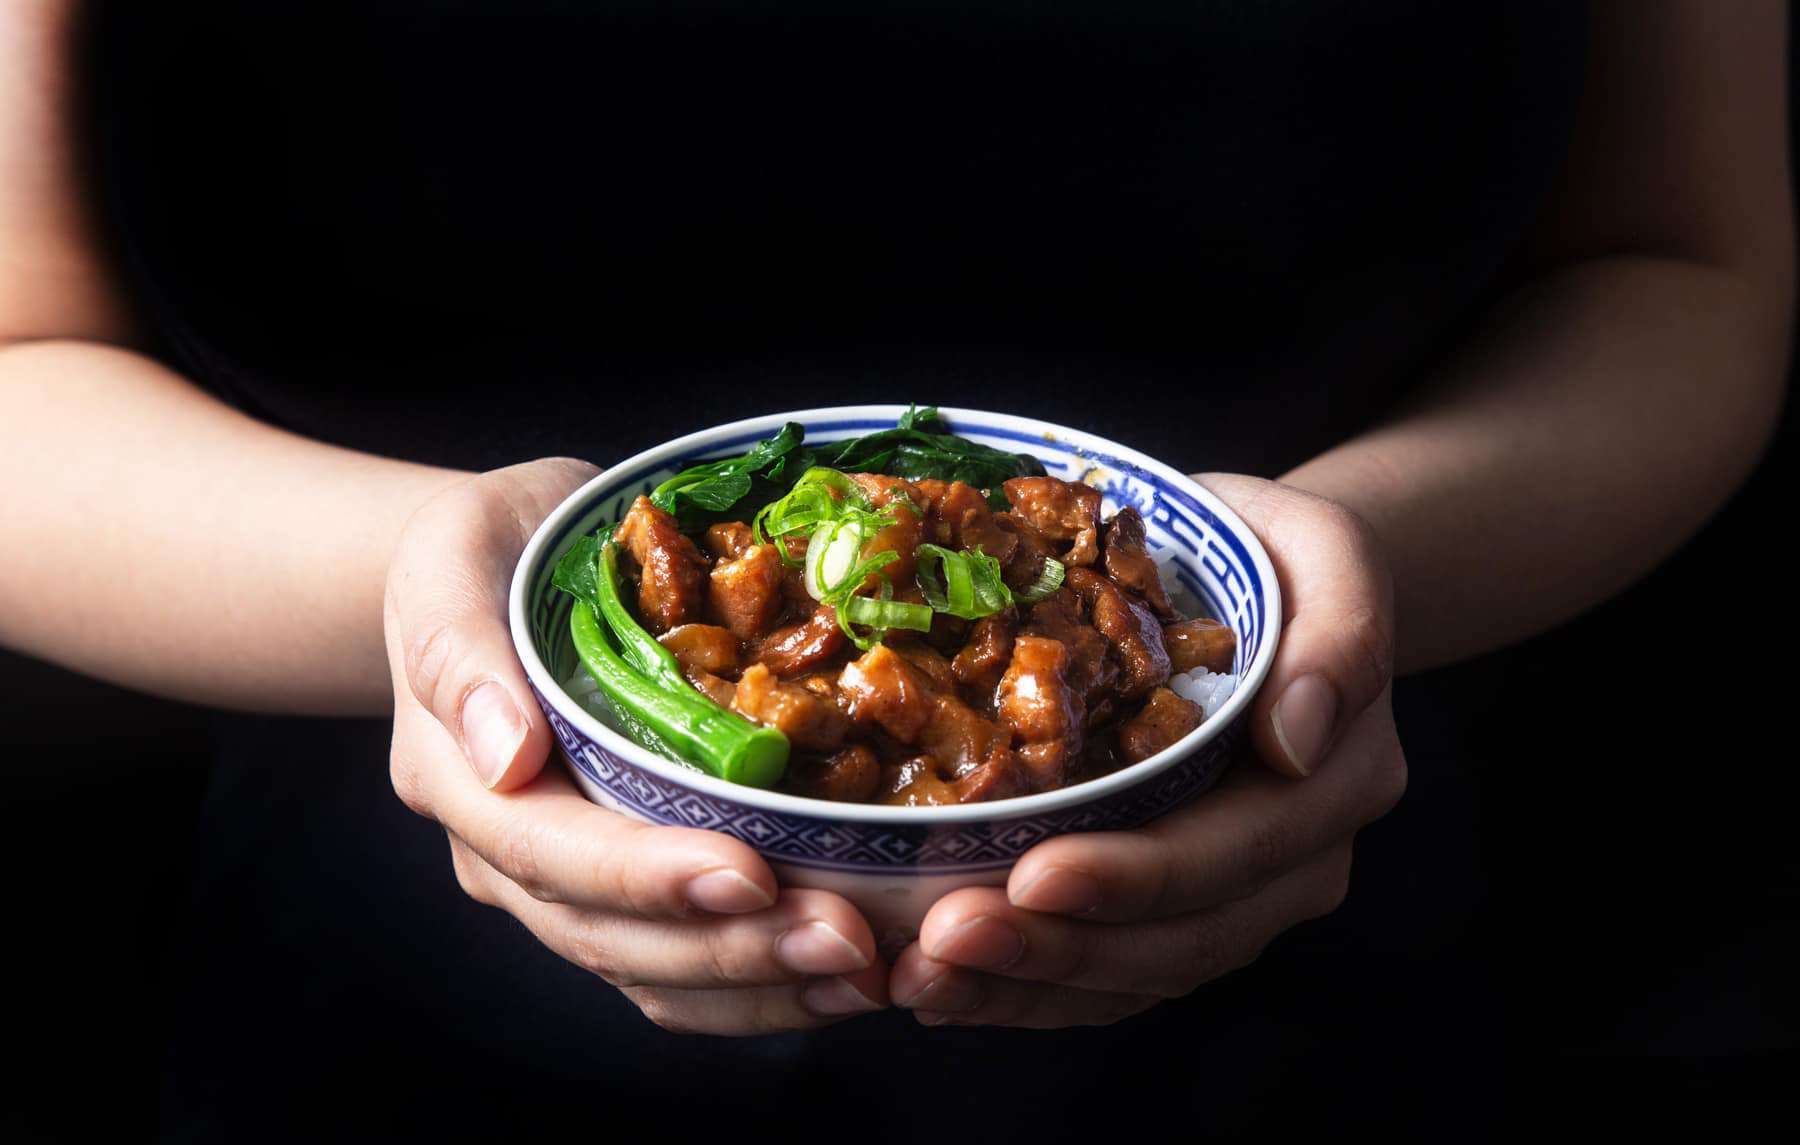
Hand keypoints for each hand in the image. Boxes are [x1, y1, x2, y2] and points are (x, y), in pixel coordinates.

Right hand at [382, 458, 888, 1033]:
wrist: (505, 559)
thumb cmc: (492, 542)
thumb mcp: (455, 553)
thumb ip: (460, 648)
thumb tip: (504, 755)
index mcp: (459, 775)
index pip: (551, 850)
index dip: (649, 876)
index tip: (749, 875)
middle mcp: (506, 851)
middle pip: (613, 935)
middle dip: (733, 948)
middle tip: (847, 941)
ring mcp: (562, 881)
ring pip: (653, 973)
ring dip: (762, 985)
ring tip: (864, 973)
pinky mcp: (623, 888)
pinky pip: (683, 968)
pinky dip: (761, 986)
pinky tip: (841, 979)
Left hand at [889, 474, 1406, 1026]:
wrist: (1267, 584)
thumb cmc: (1280, 557)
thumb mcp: (1327, 552)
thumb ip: (1342, 636)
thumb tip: (1296, 739)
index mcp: (1334, 780)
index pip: (1231, 852)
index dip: (1133, 877)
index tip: (1032, 877)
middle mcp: (1295, 858)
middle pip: (1177, 938)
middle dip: (1056, 950)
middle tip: (943, 941)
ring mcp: (1238, 895)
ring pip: (1136, 974)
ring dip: (1026, 987)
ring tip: (923, 977)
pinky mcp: (1180, 909)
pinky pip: (1110, 975)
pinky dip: (1027, 990)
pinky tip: (945, 986)